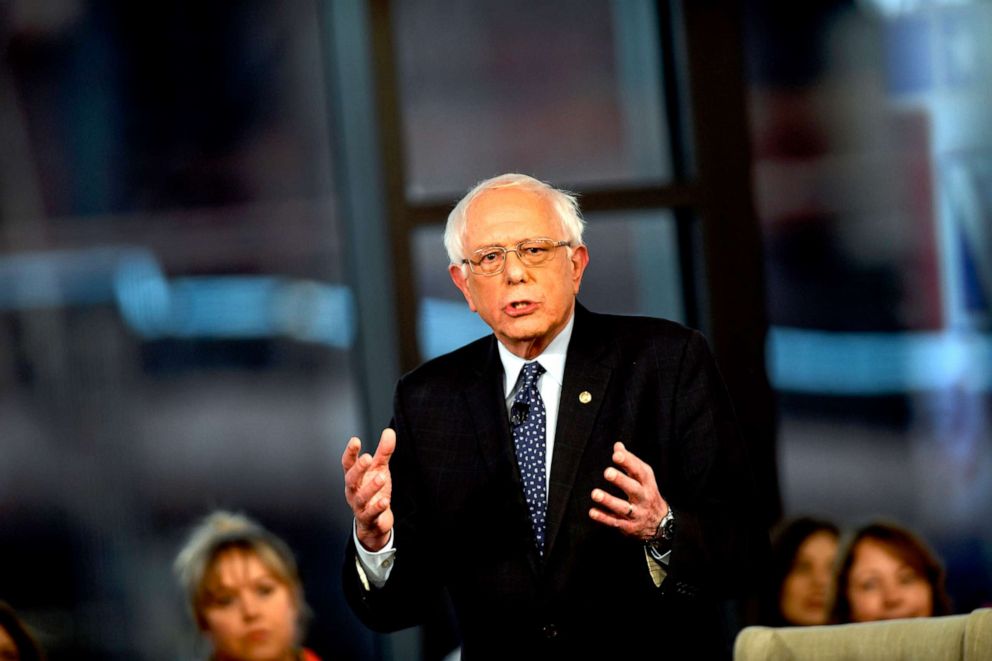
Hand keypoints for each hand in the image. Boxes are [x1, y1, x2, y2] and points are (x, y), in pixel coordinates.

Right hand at [342, 428, 394, 551]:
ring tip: (381, 477)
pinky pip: (371, 514)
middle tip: (367, 457)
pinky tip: (385, 501)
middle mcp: (353, 491)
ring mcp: (360, 506)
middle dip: (358, 469)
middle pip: (351, 479)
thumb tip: (389, 431)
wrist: (374, 522)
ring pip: (361, 497)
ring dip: (370, 487)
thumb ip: (383, 452)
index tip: (355, 440)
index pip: (348, 463)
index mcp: (354, 477)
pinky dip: (377, 508)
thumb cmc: (374, 492)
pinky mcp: (369, 519)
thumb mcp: (379, 469)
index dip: (350, 452)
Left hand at [589, 442, 667, 540]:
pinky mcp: (629, 526)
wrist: (661, 524)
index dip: (628, 462)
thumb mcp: (643, 477)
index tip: (616, 454)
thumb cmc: (647, 493)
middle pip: (633, 489)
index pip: (639, 471)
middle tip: (607, 472)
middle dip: (620, 480)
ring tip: (595, 493)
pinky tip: (592, 512)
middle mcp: (643, 498)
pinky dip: (603, 518)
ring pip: (622, 507)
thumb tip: (618, 446)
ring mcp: (636, 513)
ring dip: (608, 501)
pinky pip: (615, 522)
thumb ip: (630, 462)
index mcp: (647, 483)